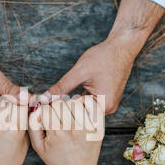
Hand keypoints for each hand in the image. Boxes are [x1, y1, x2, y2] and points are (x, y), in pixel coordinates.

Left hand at [0, 96, 28, 164]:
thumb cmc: (13, 158)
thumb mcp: (25, 141)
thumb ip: (27, 122)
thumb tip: (29, 103)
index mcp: (16, 132)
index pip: (20, 105)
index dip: (23, 100)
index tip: (23, 99)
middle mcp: (0, 130)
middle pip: (7, 102)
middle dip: (11, 99)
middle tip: (12, 100)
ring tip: (1, 104)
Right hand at [28, 95, 103, 164]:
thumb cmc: (57, 159)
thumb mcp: (38, 146)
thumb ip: (33, 125)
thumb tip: (35, 106)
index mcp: (57, 133)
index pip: (47, 108)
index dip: (45, 110)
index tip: (47, 116)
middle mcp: (73, 129)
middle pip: (60, 103)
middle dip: (56, 107)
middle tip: (57, 116)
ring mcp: (88, 127)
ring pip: (75, 101)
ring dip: (70, 104)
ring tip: (68, 114)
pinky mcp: (98, 126)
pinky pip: (92, 105)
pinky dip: (85, 103)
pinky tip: (80, 111)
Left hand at [42, 0, 164, 113]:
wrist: (122, 47)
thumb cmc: (104, 57)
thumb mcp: (79, 72)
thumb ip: (61, 87)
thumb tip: (43, 99)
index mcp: (103, 106)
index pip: (76, 116)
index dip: (59, 113)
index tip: (44, 109)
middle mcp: (107, 109)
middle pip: (80, 115)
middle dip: (63, 110)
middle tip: (45, 106)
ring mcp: (107, 105)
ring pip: (82, 110)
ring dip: (69, 106)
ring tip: (52, 102)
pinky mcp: (105, 99)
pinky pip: (87, 104)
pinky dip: (76, 100)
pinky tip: (64, 98)